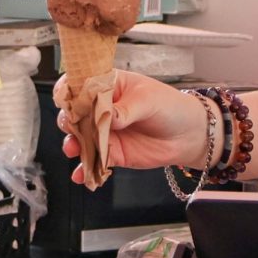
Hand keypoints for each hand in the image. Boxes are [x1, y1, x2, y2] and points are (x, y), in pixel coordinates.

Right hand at [58, 70, 209, 184]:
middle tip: (74, 126)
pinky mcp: (112, 152)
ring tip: (75, 148)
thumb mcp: (149, 100)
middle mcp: (103, 108)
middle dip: (69, 120)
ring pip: (80, 137)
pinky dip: (85, 169)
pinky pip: (93, 161)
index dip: (70, 91)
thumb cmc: (171, 107)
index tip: (68, 101)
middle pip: (75, 112)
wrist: (189, 135)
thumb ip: (126, 109)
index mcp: (110, 85)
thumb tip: (107, 117)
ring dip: (73, 144)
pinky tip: (82, 174)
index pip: (82, 83)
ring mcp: (105, 131)